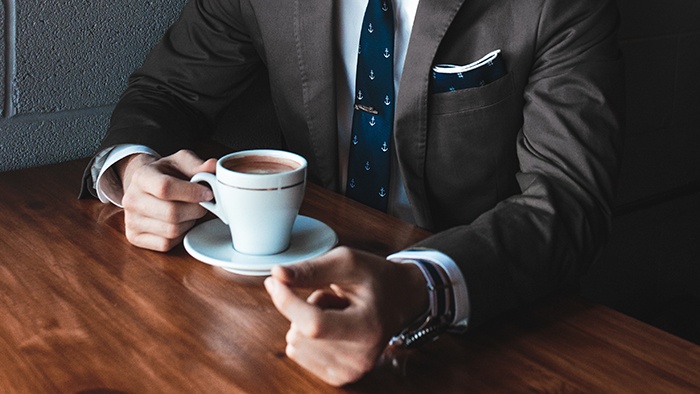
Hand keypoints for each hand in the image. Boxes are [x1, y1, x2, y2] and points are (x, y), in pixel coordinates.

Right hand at [118, 149, 216, 250]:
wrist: (145, 186)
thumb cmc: (166, 174)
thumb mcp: (180, 162)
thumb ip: (197, 165)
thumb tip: (213, 167)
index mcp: (141, 176)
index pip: (165, 187)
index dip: (192, 192)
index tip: (208, 193)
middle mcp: (131, 199)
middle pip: (172, 213)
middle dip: (195, 209)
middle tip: (203, 204)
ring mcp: (130, 220)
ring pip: (172, 230)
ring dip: (189, 222)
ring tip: (189, 211)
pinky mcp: (134, 237)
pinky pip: (166, 243)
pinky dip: (179, 235)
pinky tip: (180, 223)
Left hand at [264, 246, 427, 385]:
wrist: (401, 299)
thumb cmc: (376, 278)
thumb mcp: (348, 262)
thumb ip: (311, 269)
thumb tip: (277, 275)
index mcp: (368, 328)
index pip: (314, 324)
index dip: (287, 302)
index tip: (274, 281)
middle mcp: (361, 357)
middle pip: (299, 333)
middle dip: (306, 308)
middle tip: (336, 299)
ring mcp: (350, 371)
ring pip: (295, 343)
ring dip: (307, 322)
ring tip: (337, 312)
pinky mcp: (339, 377)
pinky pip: (298, 354)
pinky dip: (308, 337)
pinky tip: (333, 327)